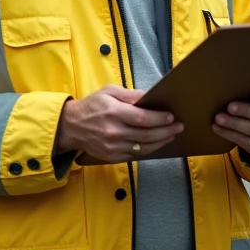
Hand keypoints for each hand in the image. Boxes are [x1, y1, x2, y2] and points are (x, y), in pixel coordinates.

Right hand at [56, 85, 183, 162]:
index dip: (159, 119)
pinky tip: (156, 143)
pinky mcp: (111, 157)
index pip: (142, 118)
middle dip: (166, 131)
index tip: (171, 116)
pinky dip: (148, 149)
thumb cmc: (92, 106)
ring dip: (160, 142)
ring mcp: (112, 147)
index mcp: (113, 112)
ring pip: (143, 148)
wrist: (71, 126)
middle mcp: (113, 131)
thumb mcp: (109, 92)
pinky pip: (135, 155)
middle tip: (178, 126)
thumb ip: (130, 95)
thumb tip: (149, 96)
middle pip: (146, 135)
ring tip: (171, 135)